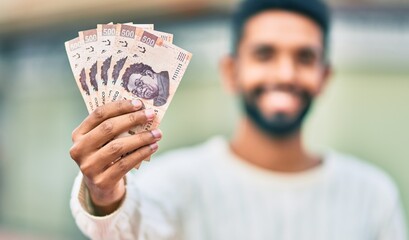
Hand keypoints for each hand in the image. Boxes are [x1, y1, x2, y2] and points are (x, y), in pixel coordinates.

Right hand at [70, 99, 161, 214]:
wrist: (100, 186)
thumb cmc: (105, 155)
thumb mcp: (103, 141)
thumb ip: (114, 126)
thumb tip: (141, 111)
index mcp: (78, 134)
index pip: (99, 114)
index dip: (120, 106)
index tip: (139, 103)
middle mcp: (79, 150)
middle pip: (108, 128)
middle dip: (132, 119)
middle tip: (150, 114)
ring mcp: (89, 167)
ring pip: (118, 147)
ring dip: (141, 138)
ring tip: (157, 133)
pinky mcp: (102, 181)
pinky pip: (126, 164)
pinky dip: (141, 153)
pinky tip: (153, 147)